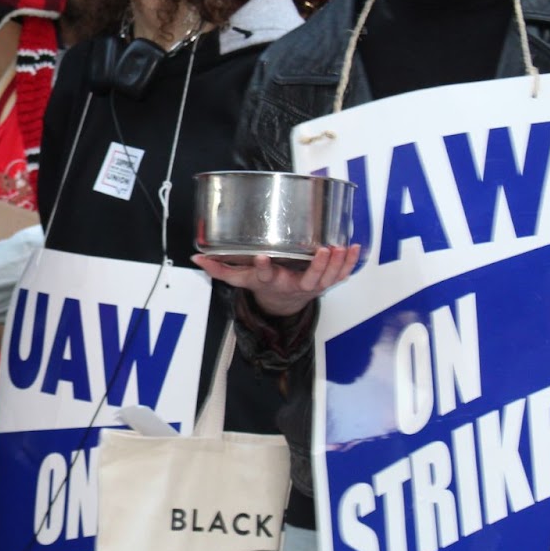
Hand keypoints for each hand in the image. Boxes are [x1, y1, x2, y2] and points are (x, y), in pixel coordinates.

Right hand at [192, 244, 360, 317]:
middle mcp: (294, 285)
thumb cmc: (263, 285)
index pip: (266, 276)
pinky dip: (349, 263)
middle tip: (322, 251)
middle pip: (309, 279)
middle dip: (317, 267)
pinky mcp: (325, 282)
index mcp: (272, 283)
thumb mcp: (240, 279)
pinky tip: (353, 248)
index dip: (264, 268)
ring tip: (340, 248)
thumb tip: (196, 258)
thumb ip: (220, 269)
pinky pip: (341, 275)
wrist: (282, 302)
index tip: (263, 257)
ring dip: (337, 264)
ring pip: (329, 278)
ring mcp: (312, 285)